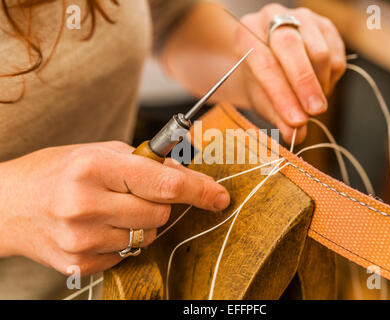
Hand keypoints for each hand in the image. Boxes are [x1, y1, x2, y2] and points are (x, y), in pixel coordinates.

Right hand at [0, 141, 229, 274]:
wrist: (7, 205)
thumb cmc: (55, 172)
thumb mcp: (97, 151)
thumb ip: (145, 161)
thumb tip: (189, 174)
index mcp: (93, 167)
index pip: (164, 183)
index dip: (198, 189)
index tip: (219, 195)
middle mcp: (85, 204)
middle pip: (160, 213)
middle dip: (160, 204)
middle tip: (136, 193)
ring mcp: (82, 239)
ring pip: (147, 236)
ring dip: (142, 223)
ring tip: (112, 209)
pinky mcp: (80, 263)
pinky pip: (127, 253)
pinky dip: (123, 240)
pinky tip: (100, 227)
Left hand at [235, 4, 345, 142]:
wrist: (271, 58)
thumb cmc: (262, 80)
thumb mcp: (261, 98)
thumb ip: (277, 116)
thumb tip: (295, 134)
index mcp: (247, 34)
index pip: (265, 64)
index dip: (282, 95)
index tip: (296, 121)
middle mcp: (271, 18)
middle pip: (290, 47)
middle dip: (305, 84)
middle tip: (315, 112)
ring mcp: (300, 18)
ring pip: (318, 51)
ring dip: (320, 85)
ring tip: (312, 103)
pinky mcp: (324, 25)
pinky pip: (336, 55)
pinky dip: (331, 78)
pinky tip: (320, 87)